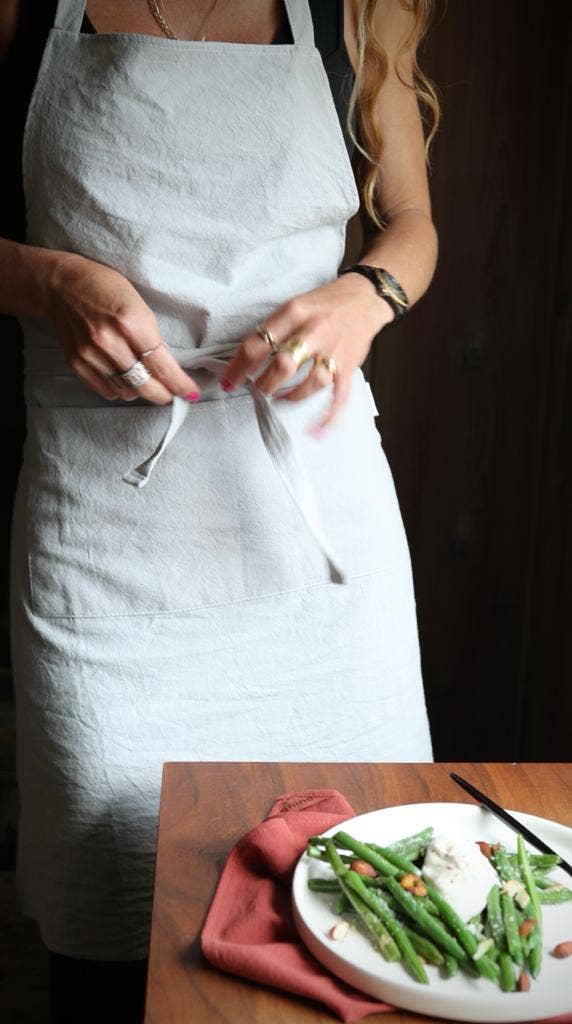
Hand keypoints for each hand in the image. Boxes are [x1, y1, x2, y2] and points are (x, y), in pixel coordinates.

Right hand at [45, 253, 202, 403]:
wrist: (61, 285)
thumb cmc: (105, 288)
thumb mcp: (139, 305)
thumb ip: (152, 338)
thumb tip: (168, 370)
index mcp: (130, 322)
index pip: (161, 365)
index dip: (179, 384)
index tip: (190, 393)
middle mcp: (109, 341)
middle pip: (145, 385)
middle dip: (164, 395)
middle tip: (172, 395)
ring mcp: (91, 354)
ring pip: (127, 391)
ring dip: (142, 392)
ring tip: (147, 383)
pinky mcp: (77, 363)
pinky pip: (106, 391)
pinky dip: (121, 391)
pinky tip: (126, 381)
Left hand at [220, 272, 393, 432]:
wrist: (365, 296)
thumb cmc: (325, 303)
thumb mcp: (295, 305)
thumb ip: (275, 329)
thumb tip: (248, 357)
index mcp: (294, 313)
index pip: (259, 343)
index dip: (239, 366)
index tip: (227, 381)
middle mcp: (314, 331)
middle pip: (284, 364)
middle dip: (265, 383)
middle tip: (257, 389)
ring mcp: (333, 350)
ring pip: (310, 381)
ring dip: (290, 395)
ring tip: (279, 397)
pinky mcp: (348, 366)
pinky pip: (339, 396)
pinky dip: (328, 416)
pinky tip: (316, 431)